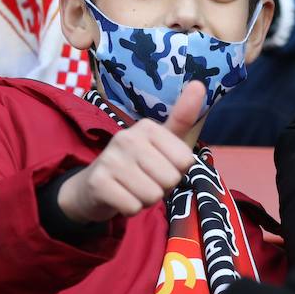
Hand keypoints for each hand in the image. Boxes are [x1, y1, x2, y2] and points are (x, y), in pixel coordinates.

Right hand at [56, 83, 204, 223]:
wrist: (94, 186)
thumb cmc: (139, 164)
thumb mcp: (164, 142)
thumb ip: (183, 118)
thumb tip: (200, 84)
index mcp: (147, 126)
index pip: (186, 162)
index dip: (177, 171)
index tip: (160, 166)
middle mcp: (127, 137)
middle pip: (170, 180)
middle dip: (161, 188)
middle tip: (145, 180)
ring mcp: (110, 158)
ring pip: (152, 196)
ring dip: (146, 200)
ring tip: (133, 188)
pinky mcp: (98, 182)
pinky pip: (133, 207)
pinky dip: (130, 209)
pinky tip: (121, 197)